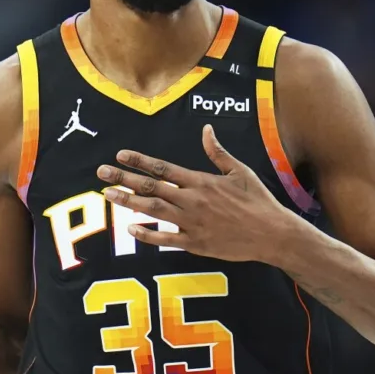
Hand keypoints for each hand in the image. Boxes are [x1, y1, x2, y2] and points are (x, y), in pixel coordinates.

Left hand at [96, 125, 302, 263]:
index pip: (163, 168)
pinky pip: (165, 239)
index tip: (119, 155)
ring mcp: (192, 223)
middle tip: (102, 173)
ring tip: (108, 194)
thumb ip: (218, 152)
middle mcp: (192, 200)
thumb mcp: (240, 171)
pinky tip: (130, 228)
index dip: (139, 161)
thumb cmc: (258, 201)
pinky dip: (147, 234)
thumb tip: (205, 130)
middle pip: (151, 187)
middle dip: (124, 178)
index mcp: (201, 181)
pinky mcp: (195, 243)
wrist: (272, 233)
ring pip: (153, 210)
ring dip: (128, 201)